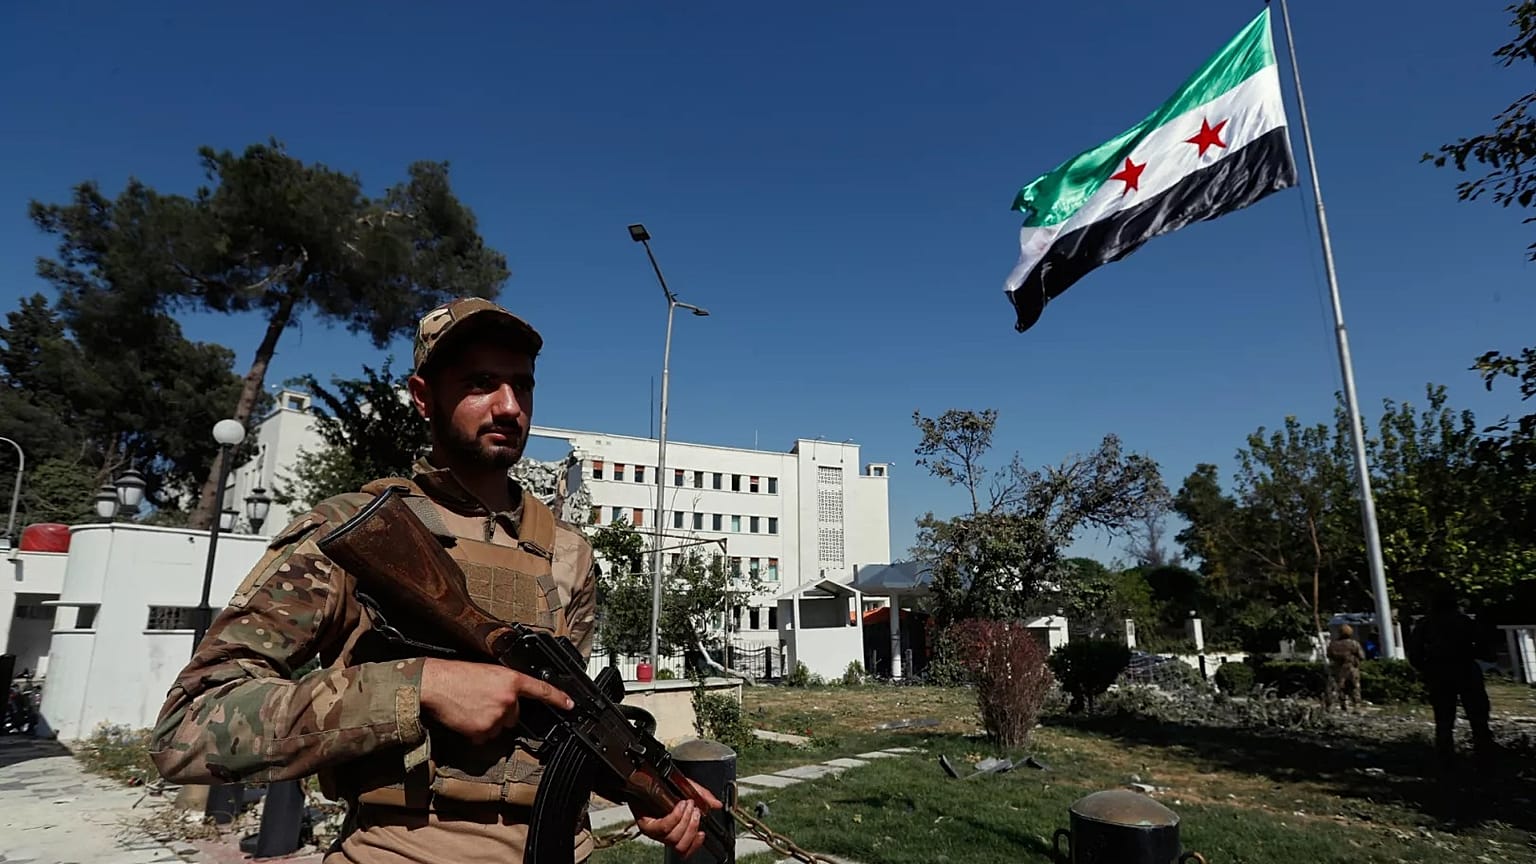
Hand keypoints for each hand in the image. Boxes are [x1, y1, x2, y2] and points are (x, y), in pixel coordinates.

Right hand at [418, 658, 572, 744]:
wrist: (435, 685)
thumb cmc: (456, 676)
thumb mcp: (487, 673)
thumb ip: (505, 685)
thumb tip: (511, 697)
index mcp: (511, 680)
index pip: (542, 690)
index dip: (558, 698)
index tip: (570, 705)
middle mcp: (508, 700)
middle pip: (515, 715)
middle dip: (503, 712)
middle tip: (483, 701)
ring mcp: (497, 717)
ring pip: (500, 727)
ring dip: (489, 722)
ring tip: (472, 707)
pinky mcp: (484, 732)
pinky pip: (485, 737)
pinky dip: (477, 731)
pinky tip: (467, 718)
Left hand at [634, 776, 722, 857]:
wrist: (642, 779)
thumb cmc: (662, 786)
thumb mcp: (687, 789)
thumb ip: (703, 797)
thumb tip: (716, 805)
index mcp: (675, 830)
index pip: (685, 850)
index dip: (695, 845)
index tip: (702, 833)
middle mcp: (664, 834)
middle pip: (681, 845)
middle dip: (692, 826)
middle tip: (695, 811)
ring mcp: (655, 831)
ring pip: (673, 837)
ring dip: (685, 820)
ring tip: (688, 805)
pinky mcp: (646, 825)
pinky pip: (664, 827)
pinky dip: (675, 816)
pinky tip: (679, 806)